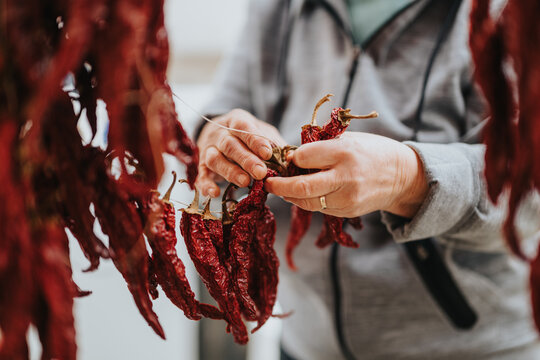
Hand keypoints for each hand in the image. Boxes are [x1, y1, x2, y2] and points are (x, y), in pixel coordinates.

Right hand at [196, 109, 285, 196]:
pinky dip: (206, 185)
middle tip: (261, 173)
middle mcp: (219, 133)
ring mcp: (208, 149)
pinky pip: (201, 175)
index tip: (268, 153)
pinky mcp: (201, 166)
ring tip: (245, 182)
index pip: (243, 127)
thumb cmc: (248, 135)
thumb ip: (276, 144)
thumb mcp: (263, 132)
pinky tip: (215, 194)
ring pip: (214, 159)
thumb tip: (291, 159)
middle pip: (229, 145)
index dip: (255, 140)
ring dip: (230, 171)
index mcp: (236, 120)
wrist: (220, 133)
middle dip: (246, 159)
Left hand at [264, 132, 428, 218]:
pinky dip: (307, 201)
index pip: (304, 157)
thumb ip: (321, 148)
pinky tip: (303, 193)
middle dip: (278, 185)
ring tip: (281, 187)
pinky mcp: (347, 211)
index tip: (286, 157)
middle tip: (266, 181)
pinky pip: (319, 208)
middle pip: (300, 186)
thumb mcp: (348, 140)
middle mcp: (345, 177)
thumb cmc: (371, 151)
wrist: (401, 176)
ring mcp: (347, 198)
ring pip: (306, 202)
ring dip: (289, 195)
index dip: (291, 157)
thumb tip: (291, 157)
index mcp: (344, 152)